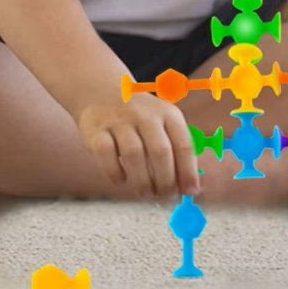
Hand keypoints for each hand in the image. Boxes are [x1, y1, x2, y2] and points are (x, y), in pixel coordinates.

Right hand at [76, 94, 199, 200]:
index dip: (188, 171)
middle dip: (165, 180)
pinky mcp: (97, 130)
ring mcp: (120, 121)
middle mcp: (146, 115)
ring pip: (134, 155)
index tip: (190, 191)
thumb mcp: (162, 122)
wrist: (102, 92)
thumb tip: (188, 186)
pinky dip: (114, 173)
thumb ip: (175, 150)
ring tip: (146, 193)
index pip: (183, 144)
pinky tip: (121, 180)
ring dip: (142, 181)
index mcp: (168, 113)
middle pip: (160, 151)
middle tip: (164, 195)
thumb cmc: (139, 117)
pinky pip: (106, 155)